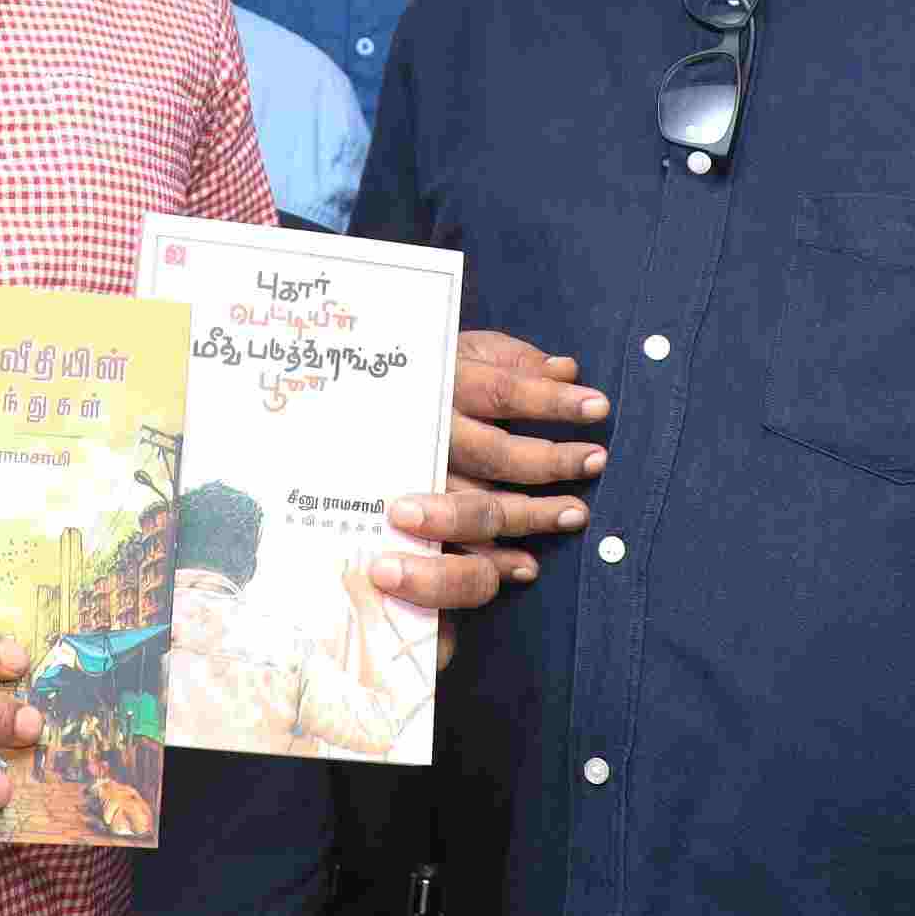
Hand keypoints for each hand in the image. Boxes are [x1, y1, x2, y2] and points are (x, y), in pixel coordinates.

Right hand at [375, 333, 609, 635]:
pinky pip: (448, 550)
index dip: (551, 401)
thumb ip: (504, 357)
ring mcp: (409, 479)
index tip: (598, 406)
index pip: (503, 391)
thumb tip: (566, 370)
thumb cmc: (398, 381)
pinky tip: (525, 564)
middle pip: (497, 453)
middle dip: (552, 460)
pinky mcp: (395, 523)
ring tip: (577, 514)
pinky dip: (491, 561)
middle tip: (595, 460)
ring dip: (532, 514)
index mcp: (435, 384)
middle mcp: (423, 432)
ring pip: (478, 505)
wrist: (316, 426)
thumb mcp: (448, 351)